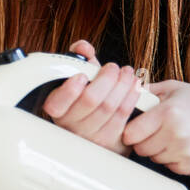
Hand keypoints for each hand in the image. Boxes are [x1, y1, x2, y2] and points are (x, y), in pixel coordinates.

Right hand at [41, 40, 141, 154]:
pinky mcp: (111, 141)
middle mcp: (71, 127)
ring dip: (123, 84)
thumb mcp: (80, 77)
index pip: (56, 105)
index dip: (69, 90)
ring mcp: (91, 137)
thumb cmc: (87, 97)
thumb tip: (83, 47)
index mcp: (58, 110)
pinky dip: (131, 96)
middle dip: (106, 78)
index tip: (81, 76)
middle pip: (91, 100)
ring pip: (110, 106)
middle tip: (112, 67)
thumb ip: (79, 59)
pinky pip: (123, 114)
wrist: (100, 126)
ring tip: (126, 72)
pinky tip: (133, 85)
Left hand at [121, 80, 189, 176]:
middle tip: (159, 131)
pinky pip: (169, 167)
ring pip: (153, 159)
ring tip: (177, 136)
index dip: (131, 131)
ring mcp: (183, 153)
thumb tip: (124, 90)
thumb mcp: (178, 88)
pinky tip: (187, 147)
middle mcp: (174, 134)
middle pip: (139, 148)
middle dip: (144, 141)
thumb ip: (149, 90)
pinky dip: (173, 160)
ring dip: (159, 150)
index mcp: (167, 113)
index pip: (130, 133)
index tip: (138, 127)